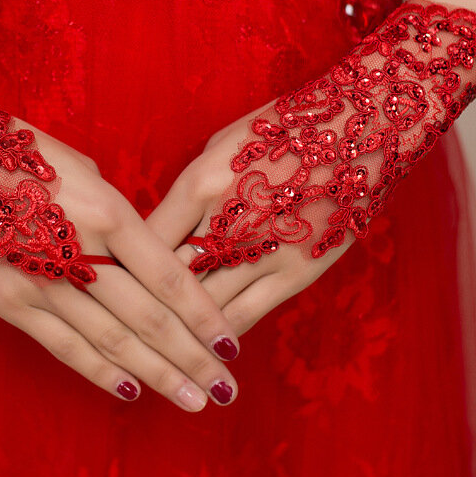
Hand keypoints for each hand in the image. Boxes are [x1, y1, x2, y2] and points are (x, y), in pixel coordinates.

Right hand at [0, 17, 240, 413]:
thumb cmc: (16, 146)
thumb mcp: (79, 166)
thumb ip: (113, 213)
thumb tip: (138, 248)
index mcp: (106, 210)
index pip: (168, 276)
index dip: (203, 314)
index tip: (232, 342)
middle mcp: (79, 251)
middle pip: (149, 318)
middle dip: (192, 357)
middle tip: (224, 389)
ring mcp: (40, 281)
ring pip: (111, 341)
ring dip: (156, 374)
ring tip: (192, 400)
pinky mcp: (5, 299)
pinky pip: (60, 345)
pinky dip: (98, 371)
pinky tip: (129, 391)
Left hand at [146, 0, 475, 337]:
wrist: (360, 128)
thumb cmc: (283, 127)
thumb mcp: (220, 146)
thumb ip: (189, 191)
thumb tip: (163, 228)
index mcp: (200, 184)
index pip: (145, 240)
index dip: (125, 265)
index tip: (115, 280)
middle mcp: (226, 223)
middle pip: (169, 279)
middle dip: (144, 303)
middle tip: (125, 324)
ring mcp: (262, 252)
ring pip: (205, 306)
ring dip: (180, 329)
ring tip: (157, 349)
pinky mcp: (296, 272)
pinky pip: (247, 313)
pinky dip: (221, 331)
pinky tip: (205, 345)